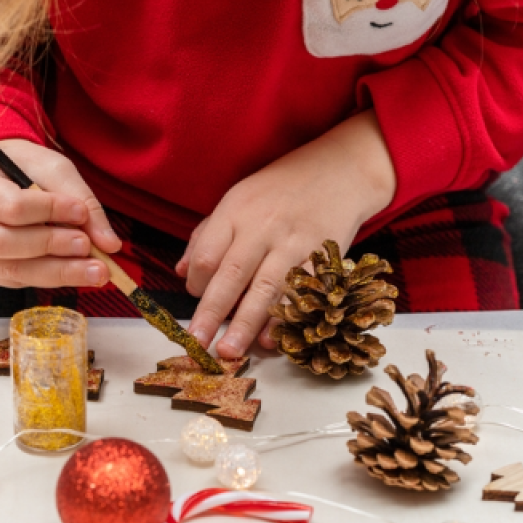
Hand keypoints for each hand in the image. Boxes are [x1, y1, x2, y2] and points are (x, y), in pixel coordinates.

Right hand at [0, 139, 121, 287]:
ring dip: (56, 272)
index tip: (80, 213)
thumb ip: (80, 199)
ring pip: (8, 271)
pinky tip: (71, 272)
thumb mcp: (50, 167)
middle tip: (89, 248)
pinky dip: (45, 278)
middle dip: (51, 247)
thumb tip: (109, 244)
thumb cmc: (18, 165)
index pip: (9, 206)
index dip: (49, 212)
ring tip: (94, 271)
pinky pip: (11, 281)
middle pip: (2, 244)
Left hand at [175, 110, 396, 357]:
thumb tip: (182, 273)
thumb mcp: (238, 199)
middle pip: (232, 275)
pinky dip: (285, 317)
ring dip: (246, 324)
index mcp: (236, 212)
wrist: (340, 171)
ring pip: (266, 288)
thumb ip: (207, 236)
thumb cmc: (281, 188)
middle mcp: (263, 228)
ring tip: (229, 352)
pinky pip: (300, 293)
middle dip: (212, 313)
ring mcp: (295, 244)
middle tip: (198, 344)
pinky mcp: (322, 257)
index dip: (197, 284)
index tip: (196, 299)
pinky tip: (272, 339)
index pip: (208, 254)